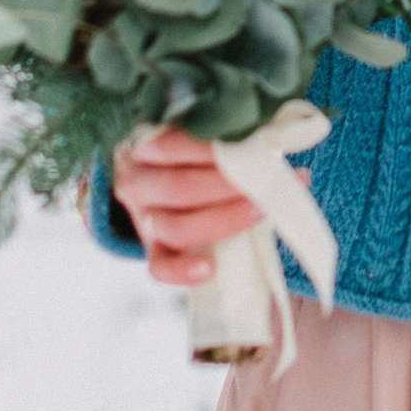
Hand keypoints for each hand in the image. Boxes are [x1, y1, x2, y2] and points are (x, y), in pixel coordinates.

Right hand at [112, 124, 261, 287]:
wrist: (156, 182)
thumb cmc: (185, 156)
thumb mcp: (192, 138)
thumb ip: (223, 138)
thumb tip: (274, 145)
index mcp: (142, 149)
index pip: (170, 146)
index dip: (211, 150)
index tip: (248, 148)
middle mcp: (137, 185)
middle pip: (179, 188)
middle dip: (226, 186)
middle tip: (262, 181)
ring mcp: (143, 221)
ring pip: (175, 228)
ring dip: (223, 220)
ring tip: (259, 210)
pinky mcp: (153, 250)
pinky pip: (160, 267)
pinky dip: (183, 271)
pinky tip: (209, 267)